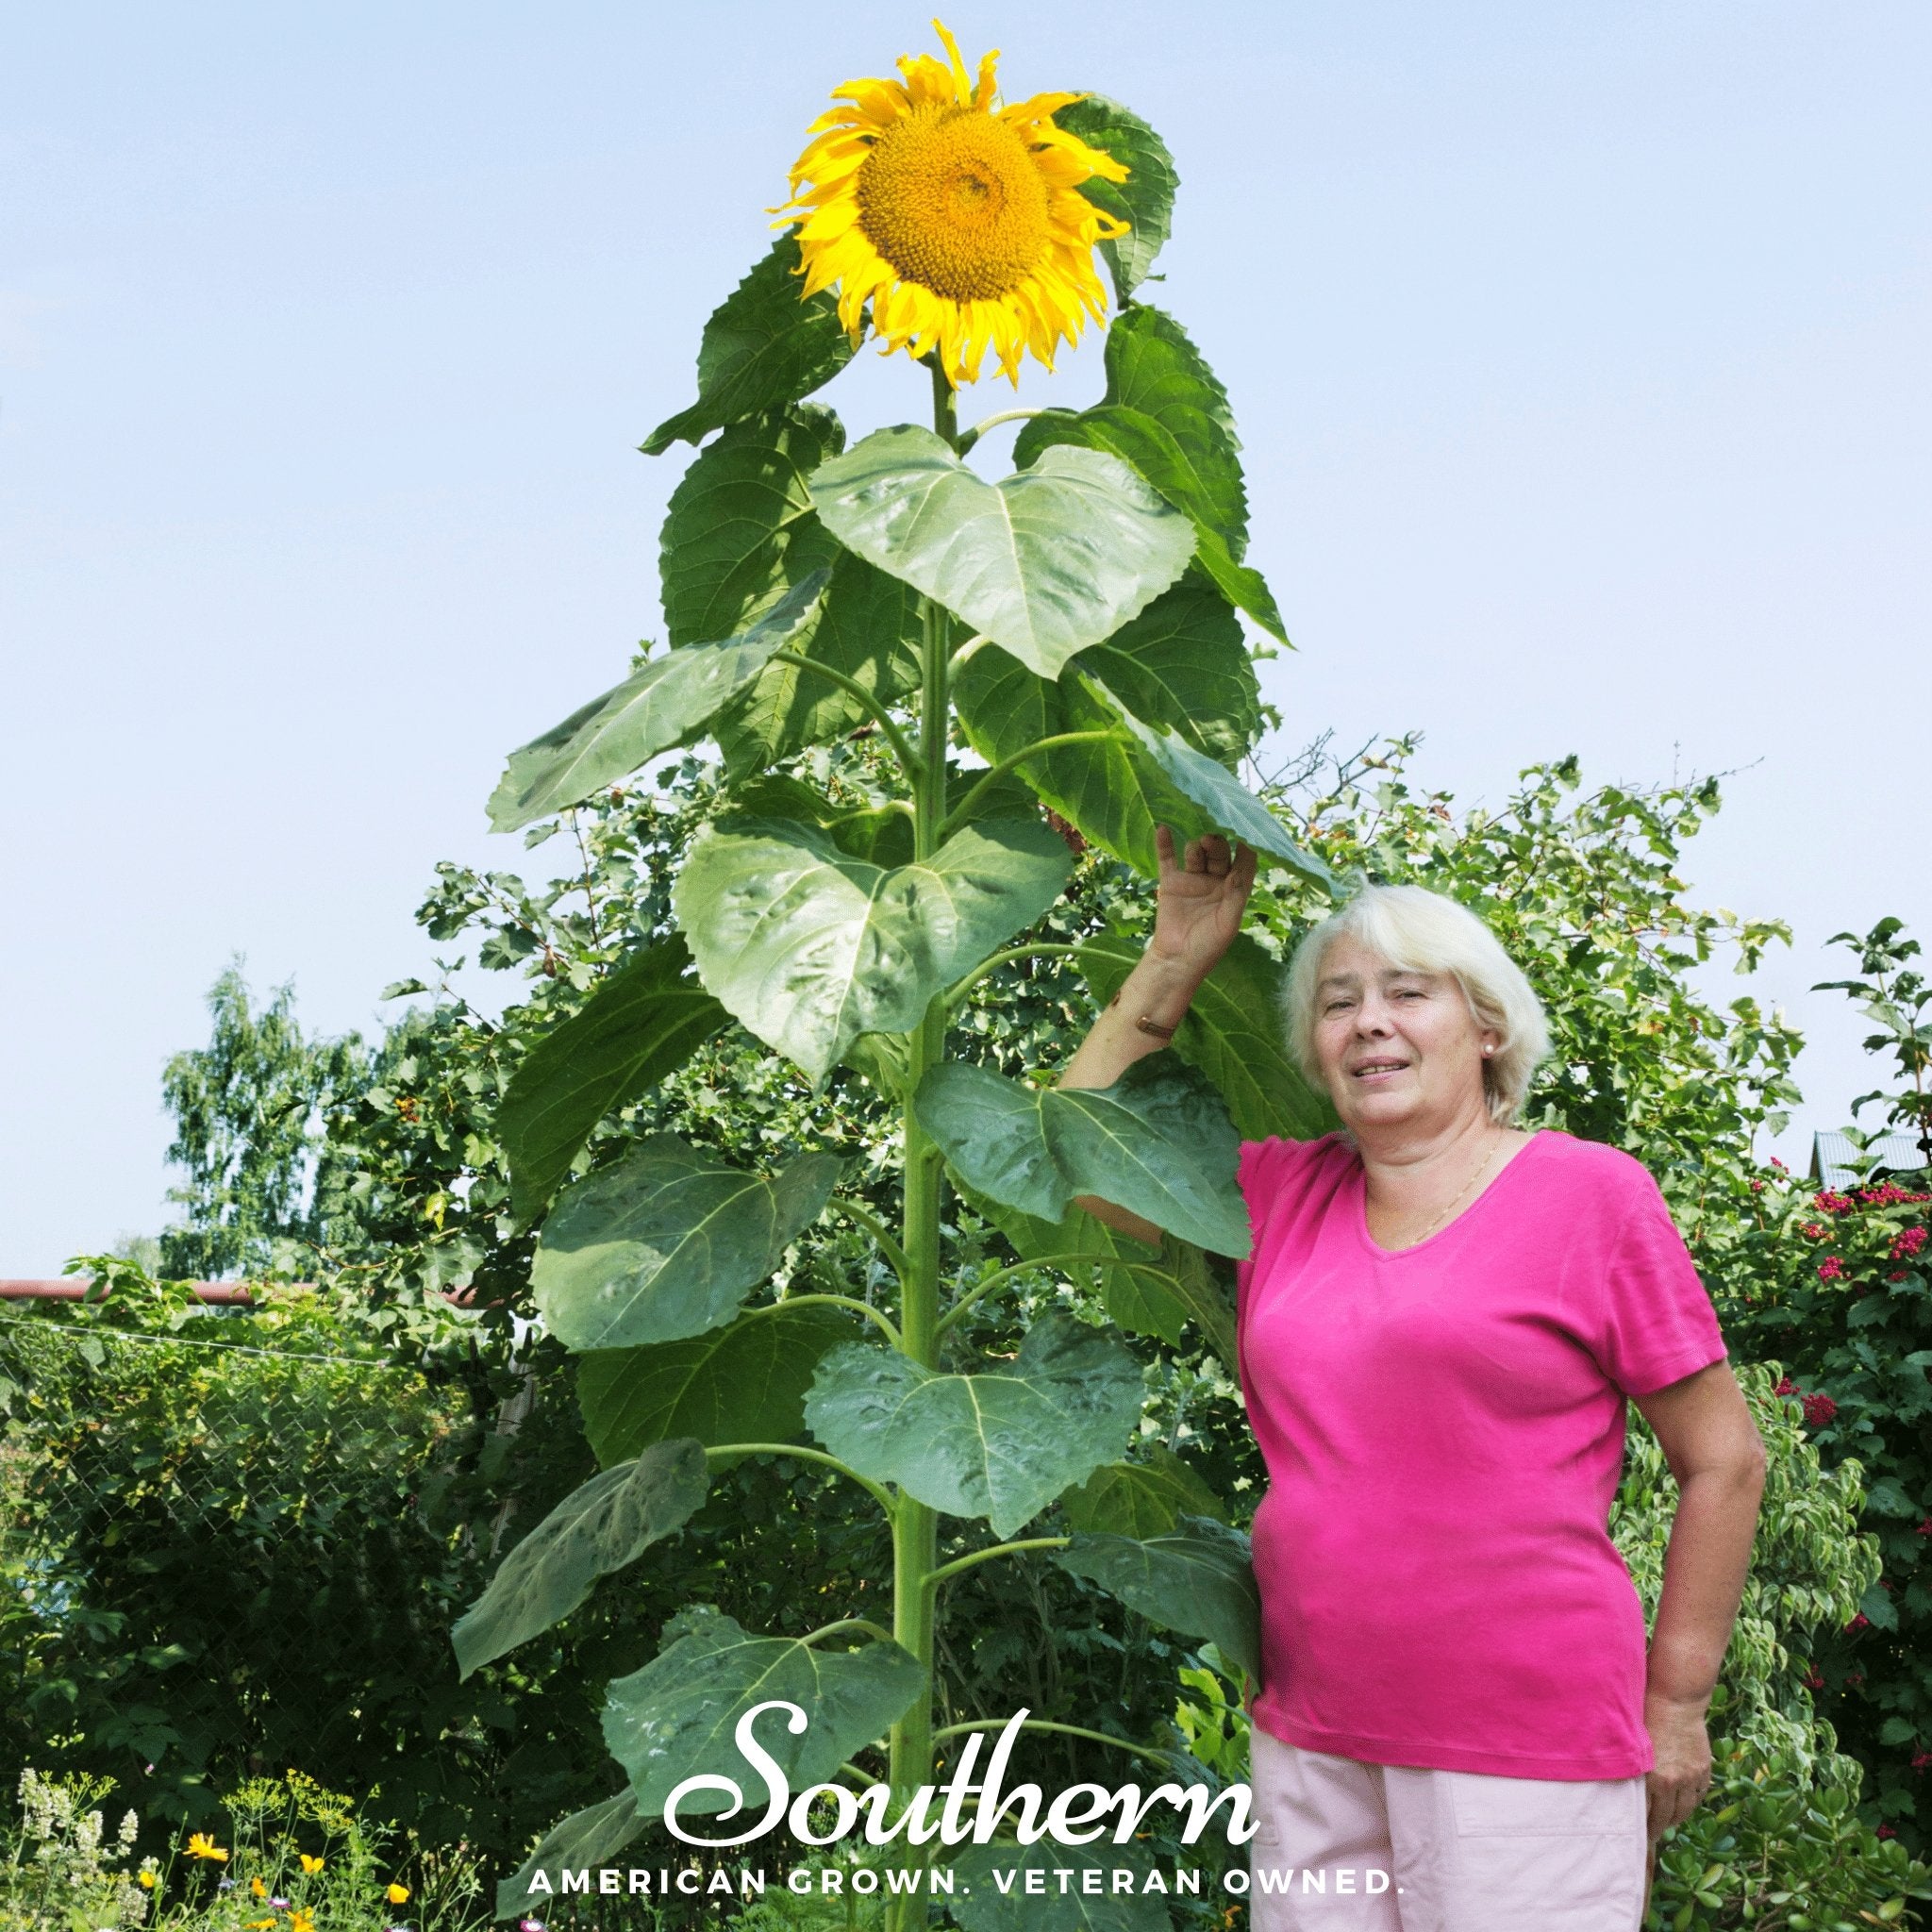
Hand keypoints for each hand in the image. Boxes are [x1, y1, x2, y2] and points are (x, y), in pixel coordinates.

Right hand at [1150, 828, 1255, 980]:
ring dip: (1196, 847)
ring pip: (1196, 853)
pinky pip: (1167, 859)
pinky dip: (1164, 844)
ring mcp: (1192, 880)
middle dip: (1217, 844)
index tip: (1245, 830)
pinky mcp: (1171, 883)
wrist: (1176, 961)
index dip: (1247, 846)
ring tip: (1196, 849)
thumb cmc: (1208, 947)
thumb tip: (1237, 871)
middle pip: (1219, 853)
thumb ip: (1235, 897)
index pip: (1245, 862)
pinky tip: (1162, 829)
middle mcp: (1215, 881)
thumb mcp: (1228, 924)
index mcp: (1234, 890)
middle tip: (1211, 840)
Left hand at [1643, 1691, 1713, 1839]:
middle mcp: (1674, 1781)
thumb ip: (1632, 1771)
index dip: (1643, 1827)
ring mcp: (1691, 1777)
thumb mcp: (1633, 1746)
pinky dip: (1690, 1802)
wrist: (1675, 1700)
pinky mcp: (1704, 1769)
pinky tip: (1682, 1804)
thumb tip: (1623, 1793)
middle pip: (1667, 1816)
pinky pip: (1699, 1795)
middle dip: (1659, 1827)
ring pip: (1685, 1809)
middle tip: (1652, 1833)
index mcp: (1652, 1777)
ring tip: (1667, 1821)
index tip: (1639, 1835)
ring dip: (1676, 1817)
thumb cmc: (1646, 1717)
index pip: (1647, 1814)